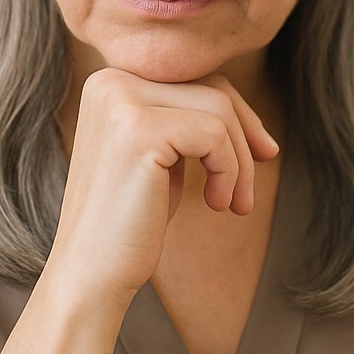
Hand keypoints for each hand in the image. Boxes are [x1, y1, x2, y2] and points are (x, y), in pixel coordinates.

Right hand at [44, 68, 279, 309]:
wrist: (91, 275)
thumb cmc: (130, 221)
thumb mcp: (161, 157)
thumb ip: (185, 121)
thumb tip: (246, 111)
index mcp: (111, 82)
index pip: (193, 78)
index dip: (237, 116)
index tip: (262, 153)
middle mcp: (111, 82)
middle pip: (210, 88)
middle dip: (245, 136)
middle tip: (251, 187)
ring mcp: (122, 102)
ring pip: (218, 109)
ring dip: (239, 161)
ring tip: (232, 203)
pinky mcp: (139, 130)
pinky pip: (214, 134)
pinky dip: (229, 170)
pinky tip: (216, 203)